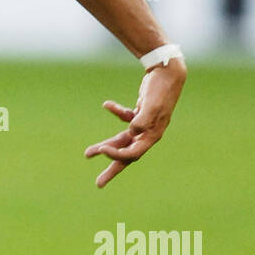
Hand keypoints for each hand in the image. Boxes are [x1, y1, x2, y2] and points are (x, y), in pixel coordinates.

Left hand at [84, 62, 185, 187]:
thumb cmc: (160, 89)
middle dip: (112, 168)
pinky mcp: (140, 113)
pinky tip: (107, 104)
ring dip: (106, 145)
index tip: (102, 149)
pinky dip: (116, 112)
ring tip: (88, 154)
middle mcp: (148, 133)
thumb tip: (132, 132)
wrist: (167, 71)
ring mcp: (144, 124)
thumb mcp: (151, 105)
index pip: (132, 154)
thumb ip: (142, 119)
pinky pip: (126, 118)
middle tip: (99, 184)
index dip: (117, 155)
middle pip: (127, 155)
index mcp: (152, 135)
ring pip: (122, 140)